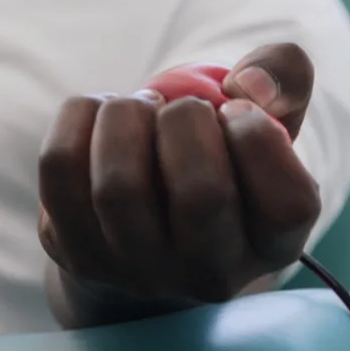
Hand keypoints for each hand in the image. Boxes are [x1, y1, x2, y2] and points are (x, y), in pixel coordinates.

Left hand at [38, 44, 319, 305]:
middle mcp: (211, 274)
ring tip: (139, 111)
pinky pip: (61, 168)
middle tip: (179, 110)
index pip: (288, 202)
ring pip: (120, 184)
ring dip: (127, 115)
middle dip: (186, 118)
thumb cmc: (218, 152)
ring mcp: (138, 274)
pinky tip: (101, 119)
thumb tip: (249, 86)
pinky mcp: (77, 253)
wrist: (148, 213)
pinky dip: (80, 117)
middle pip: (201, 192)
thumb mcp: (266, 115)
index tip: (235, 111)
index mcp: (273, 243)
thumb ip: (285, 75)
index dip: (257, 134)